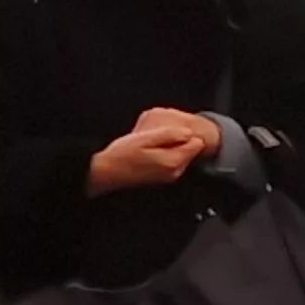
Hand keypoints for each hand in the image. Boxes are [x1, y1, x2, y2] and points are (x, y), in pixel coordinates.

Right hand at [86, 108, 218, 195]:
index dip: (187, 132)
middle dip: (182, 139)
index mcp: (173, 161)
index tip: (172, 129)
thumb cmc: (122, 154)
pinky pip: (174, 160)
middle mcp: (175, 171)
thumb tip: (189, 132)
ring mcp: (170, 176)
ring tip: (152, 141)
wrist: (106, 173)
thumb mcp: (145, 138)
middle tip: (159, 134)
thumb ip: (169, 135)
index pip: (198, 143)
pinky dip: (167, 152)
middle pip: (193, 150)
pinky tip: (150, 149)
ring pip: (184, 154)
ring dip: (174, 145)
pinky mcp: (163, 176)